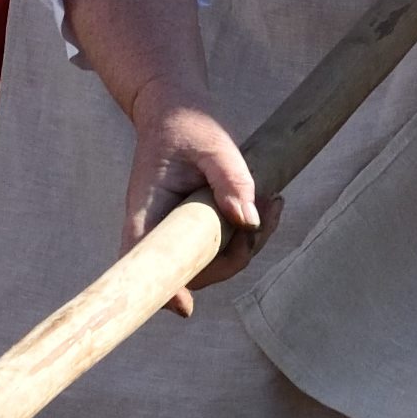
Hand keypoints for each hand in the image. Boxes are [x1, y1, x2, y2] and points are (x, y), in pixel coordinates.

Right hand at [57, 0, 259, 264]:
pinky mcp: (193, 230)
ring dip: (248, 244)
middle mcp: (157, 228)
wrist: (174, 110)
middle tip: (264, 217)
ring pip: (211, 263)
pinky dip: (249, 232)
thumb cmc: (186, 124)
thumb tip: (248, 221)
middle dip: (233, 258)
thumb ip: (230, 179)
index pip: (143, 259)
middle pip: (190, 271)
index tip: (183, 307)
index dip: (161, 288)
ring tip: (272, 202)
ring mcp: (174, 233)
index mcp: (146, 209)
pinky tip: (271, 203)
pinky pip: (221, 247)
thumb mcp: (212, 143)